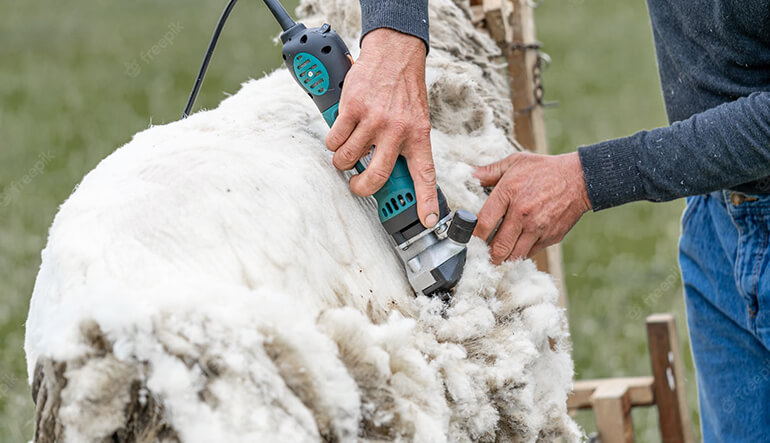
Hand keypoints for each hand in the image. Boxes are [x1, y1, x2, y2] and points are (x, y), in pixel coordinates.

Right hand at [325, 29, 438, 227]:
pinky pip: (335, 139)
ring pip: (347, 159)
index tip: (426, 221)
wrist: (395, 53)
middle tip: (356, 184)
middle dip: (360, 188)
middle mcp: (397, 131)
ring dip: (342, 160)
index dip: (425, 201)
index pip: (425, 175)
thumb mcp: (417, 120)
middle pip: (374, 177)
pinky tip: (340, 132)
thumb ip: (407, 146)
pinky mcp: (353, 108)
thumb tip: (394, 174)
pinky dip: (333, 141)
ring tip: (347, 150)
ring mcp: (374, 120)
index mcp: (418, 137)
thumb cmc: (404, 89)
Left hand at [473, 151, 591, 263]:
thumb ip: (489, 171)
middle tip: (481, 254)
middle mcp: (522, 214)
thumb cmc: (546, 170)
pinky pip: (530, 254)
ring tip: (496, 254)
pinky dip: (520, 254)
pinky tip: (515, 246)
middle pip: (497, 247)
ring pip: (513, 256)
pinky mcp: (550, 237)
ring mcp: (538, 228)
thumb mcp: (515, 162)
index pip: (483, 224)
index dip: (472, 236)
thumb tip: (469, 175)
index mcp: (509, 193)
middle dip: (486, 254)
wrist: (581, 178)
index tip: (468, 239)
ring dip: (503, 258)